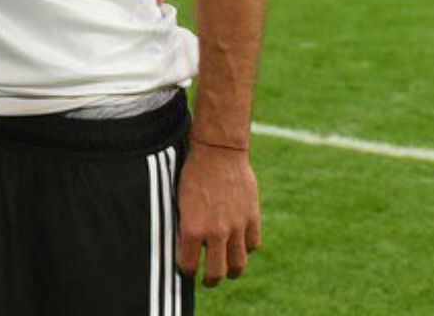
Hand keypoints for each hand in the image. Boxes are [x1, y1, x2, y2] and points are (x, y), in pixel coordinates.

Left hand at [176, 143, 261, 285]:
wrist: (218, 152)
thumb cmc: (193, 173)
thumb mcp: (180, 201)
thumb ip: (186, 225)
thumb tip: (186, 244)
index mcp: (192, 228)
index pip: (189, 265)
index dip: (187, 271)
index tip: (187, 269)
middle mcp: (216, 232)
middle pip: (217, 273)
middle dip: (211, 281)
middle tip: (208, 280)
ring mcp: (236, 226)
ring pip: (238, 264)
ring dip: (232, 271)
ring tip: (228, 270)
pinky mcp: (252, 218)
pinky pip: (252, 245)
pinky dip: (246, 248)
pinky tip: (240, 245)